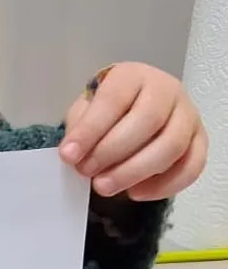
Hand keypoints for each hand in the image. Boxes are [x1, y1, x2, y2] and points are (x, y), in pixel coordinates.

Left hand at [59, 62, 206, 200]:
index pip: (113, 99)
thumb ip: (79, 126)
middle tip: (86, 172)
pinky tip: (135, 193)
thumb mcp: (85, 109)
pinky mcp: (199, 141)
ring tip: (104, 187)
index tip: (68, 155)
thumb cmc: (106, 111)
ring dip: (134, 172)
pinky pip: (191, 167)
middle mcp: (166, 90)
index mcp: (132, 76)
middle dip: (111, 152)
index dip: (90, 130)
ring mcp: (188, 115)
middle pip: (147, 121)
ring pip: (171, 146)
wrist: (134, 110)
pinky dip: (163, 186)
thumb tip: (74, 153)